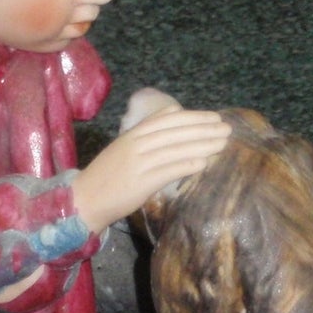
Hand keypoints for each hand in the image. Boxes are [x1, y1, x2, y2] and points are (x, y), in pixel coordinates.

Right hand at [71, 107, 229, 232]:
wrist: (85, 198)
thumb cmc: (107, 175)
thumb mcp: (124, 147)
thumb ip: (146, 132)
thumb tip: (172, 113)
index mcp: (133, 134)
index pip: (168, 119)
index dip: (193, 117)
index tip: (213, 117)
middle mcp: (137, 144)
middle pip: (176, 132)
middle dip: (204, 129)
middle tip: (226, 128)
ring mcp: (139, 162)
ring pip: (176, 149)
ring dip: (202, 145)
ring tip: (222, 144)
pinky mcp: (141, 182)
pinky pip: (168, 170)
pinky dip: (187, 165)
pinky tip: (204, 163)